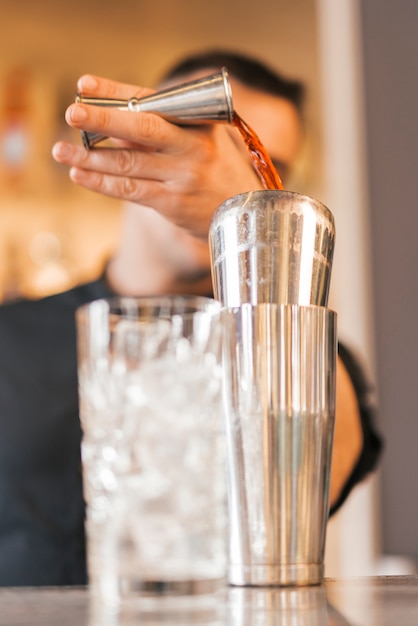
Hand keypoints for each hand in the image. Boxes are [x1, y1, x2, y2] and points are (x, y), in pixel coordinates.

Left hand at [52, 74, 259, 239]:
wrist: (247, 212)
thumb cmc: (221, 170)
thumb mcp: (207, 139)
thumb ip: (170, 128)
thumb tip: (118, 120)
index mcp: (200, 123)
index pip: (152, 100)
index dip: (117, 91)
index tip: (86, 84)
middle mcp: (192, 147)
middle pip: (141, 128)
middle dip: (103, 118)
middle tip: (72, 112)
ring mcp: (182, 177)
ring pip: (129, 163)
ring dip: (91, 156)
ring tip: (61, 150)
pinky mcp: (173, 204)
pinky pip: (131, 191)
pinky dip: (103, 182)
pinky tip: (80, 174)